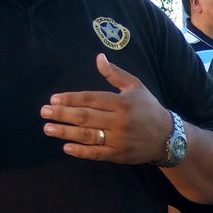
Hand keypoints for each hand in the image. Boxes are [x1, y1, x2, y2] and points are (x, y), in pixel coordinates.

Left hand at [41, 54, 171, 163]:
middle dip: (62, 114)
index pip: (91, 99)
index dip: (71, 99)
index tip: (54, 98)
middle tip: (44, 112)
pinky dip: (81, 151)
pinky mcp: (119, 154)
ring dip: (66, 132)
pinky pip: (97, 153)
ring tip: (48, 128)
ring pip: (88, 135)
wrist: (167, 137)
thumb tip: (99, 57)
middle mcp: (120, 121)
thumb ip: (115, 74)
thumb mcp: (136, 86)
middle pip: (86, 117)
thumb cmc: (148, 108)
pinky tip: (66, 147)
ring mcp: (119, 139)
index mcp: (122, 102)